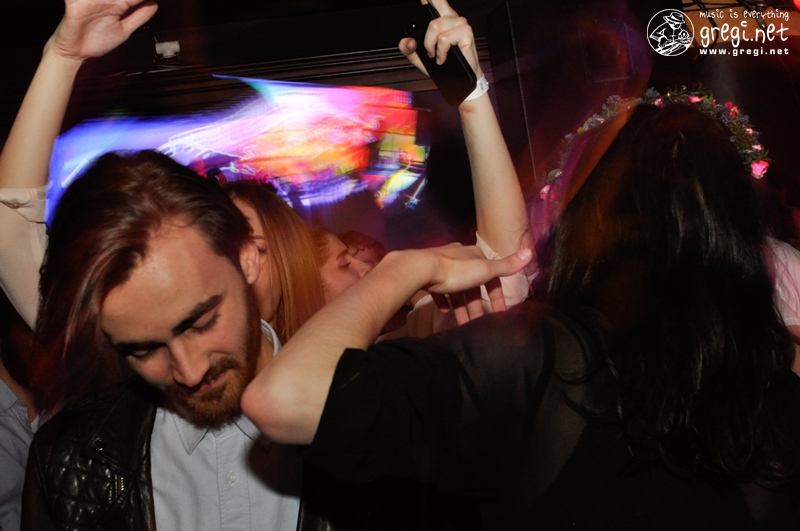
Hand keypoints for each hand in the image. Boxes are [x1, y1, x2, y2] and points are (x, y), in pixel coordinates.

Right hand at [49, 0, 157, 61]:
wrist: (75, 53)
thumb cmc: (96, 40)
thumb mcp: (124, 30)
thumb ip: (139, 17)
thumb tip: (154, 3)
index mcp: (116, 3)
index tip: (149, 0)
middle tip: (124, 6)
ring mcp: (88, 0)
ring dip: (107, 0)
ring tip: (119, 6)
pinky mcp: (74, 4)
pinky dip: (86, 0)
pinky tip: (96, 3)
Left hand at [398, 0, 481, 79]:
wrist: (459, 80)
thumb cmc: (444, 66)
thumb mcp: (420, 58)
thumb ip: (408, 49)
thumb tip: (407, 41)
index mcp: (441, 18)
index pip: (435, 0)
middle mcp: (451, 17)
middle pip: (436, 0)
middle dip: (428, 9)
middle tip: (428, 43)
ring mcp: (460, 23)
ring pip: (435, 25)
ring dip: (431, 45)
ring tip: (435, 54)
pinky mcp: (466, 32)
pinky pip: (444, 38)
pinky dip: (441, 51)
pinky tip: (443, 57)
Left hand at [412, 244, 531, 323]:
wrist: (418, 269)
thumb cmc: (455, 271)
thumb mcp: (485, 269)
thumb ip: (506, 265)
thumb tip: (530, 252)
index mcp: (473, 254)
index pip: (491, 276)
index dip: (496, 295)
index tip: (498, 314)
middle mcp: (458, 257)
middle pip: (473, 284)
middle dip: (477, 305)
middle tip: (479, 324)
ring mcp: (441, 266)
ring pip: (457, 289)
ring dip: (462, 307)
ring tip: (464, 324)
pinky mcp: (428, 275)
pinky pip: (440, 290)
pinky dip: (445, 301)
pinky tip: (446, 312)